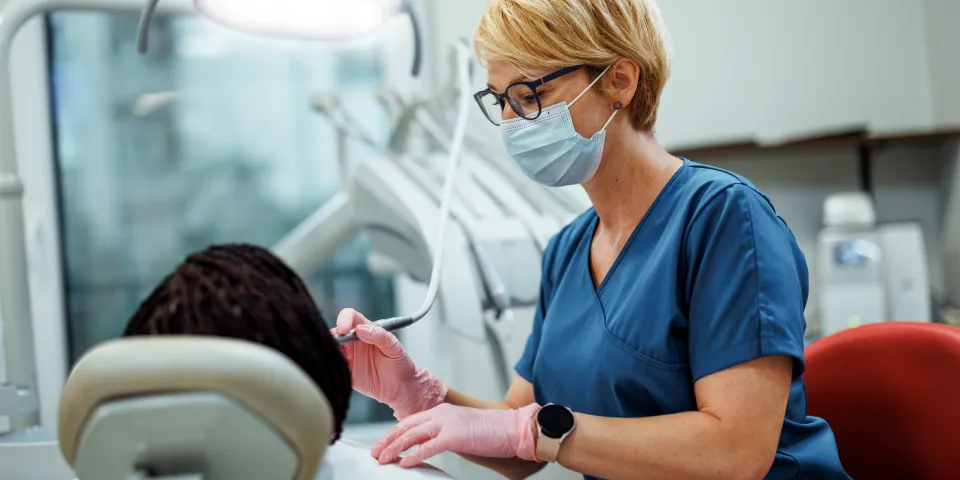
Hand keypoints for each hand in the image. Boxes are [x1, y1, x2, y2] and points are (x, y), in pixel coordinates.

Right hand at [333, 308, 446, 418]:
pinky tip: (333, 368)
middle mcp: (354, 342)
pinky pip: (333, 366)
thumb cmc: (400, 364)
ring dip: (329, 351)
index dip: (344, 319)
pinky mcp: (345, 372)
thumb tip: (361, 329)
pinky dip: (329, 366)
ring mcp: (348, 357)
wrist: (401, 388)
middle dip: (332, 336)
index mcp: (366, 330)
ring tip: (333, 357)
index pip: (350, 317)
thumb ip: (379, 335)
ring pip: (331, 349)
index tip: (343, 328)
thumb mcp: (394, 347)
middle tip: (335, 345)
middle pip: (336, 332)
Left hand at [371, 403, 540, 467]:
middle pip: (405, 426)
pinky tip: (404, 463)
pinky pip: (428, 447)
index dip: (392, 434)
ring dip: (394, 449)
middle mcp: (440, 413)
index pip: (409, 421)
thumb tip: (428, 445)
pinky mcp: (455, 436)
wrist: (512, 428)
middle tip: (374, 453)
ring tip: (382, 460)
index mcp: (441, 411)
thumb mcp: (461, 429)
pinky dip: (414, 455)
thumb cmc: (491, 431)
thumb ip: (443, 433)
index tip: (380, 445)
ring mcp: (447, 423)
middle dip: (387, 441)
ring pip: (412, 435)